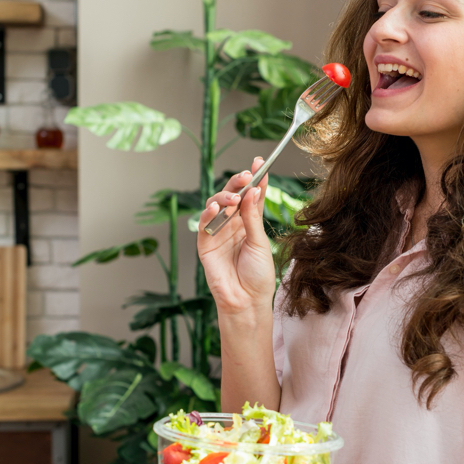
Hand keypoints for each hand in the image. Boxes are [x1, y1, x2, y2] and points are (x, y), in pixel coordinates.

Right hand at [197, 157, 275, 315]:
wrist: (247, 301)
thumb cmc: (258, 275)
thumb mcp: (260, 243)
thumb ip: (253, 217)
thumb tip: (253, 190)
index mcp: (249, 222)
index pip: (251, 195)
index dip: (254, 178)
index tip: (259, 162)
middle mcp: (232, 224)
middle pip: (232, 196)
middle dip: (238, 183)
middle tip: (246, 175)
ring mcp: (218, 233)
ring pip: (216, 206)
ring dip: (224, 198)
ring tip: (235, 198)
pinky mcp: (205, 244)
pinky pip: (203, 225)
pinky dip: (208, 214)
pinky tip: (216, 208)